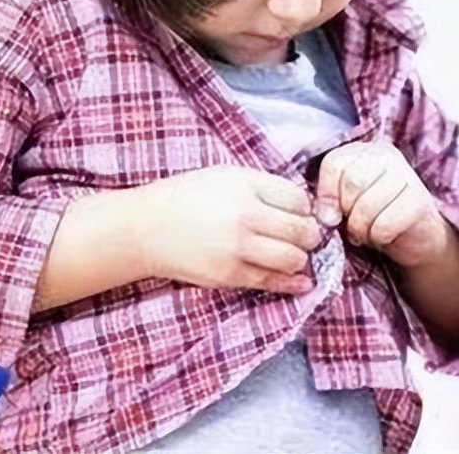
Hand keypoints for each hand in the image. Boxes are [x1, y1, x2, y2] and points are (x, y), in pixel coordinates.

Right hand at [141, 165, 322, 294]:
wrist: (147, 228)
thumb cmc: (189, 196)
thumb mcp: (228, 175)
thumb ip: (265, 187)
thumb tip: (303, 205)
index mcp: (246, 187)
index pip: (298, 200)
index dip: (306, 208)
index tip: (302, 213)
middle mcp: (245, 217)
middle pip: (301, 231)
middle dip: (311, 235)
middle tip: (307, 236)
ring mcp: (238, 250)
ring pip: (292, 259)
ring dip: (301, 258)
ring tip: (295, 253)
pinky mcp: (230, 276)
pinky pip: (271, 282)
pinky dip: (292, 283)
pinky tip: (301, 281)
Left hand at [315, 140, 448, 268]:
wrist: (416, 237)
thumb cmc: (374, 217)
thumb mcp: (346, 203)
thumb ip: (330, 199)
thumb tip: (325, 215)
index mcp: (365, 151)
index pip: (334, 163)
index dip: (327, 194)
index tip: (331, 214)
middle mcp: (387, 155)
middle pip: (351, 182)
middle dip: (348, 212)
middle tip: (353, 225)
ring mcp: (407, 176)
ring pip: (367, 206)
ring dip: (361, 229)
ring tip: (366, 232)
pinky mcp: (420, 202)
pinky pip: (384, 224)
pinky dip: (378, 237)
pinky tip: (383, 236)